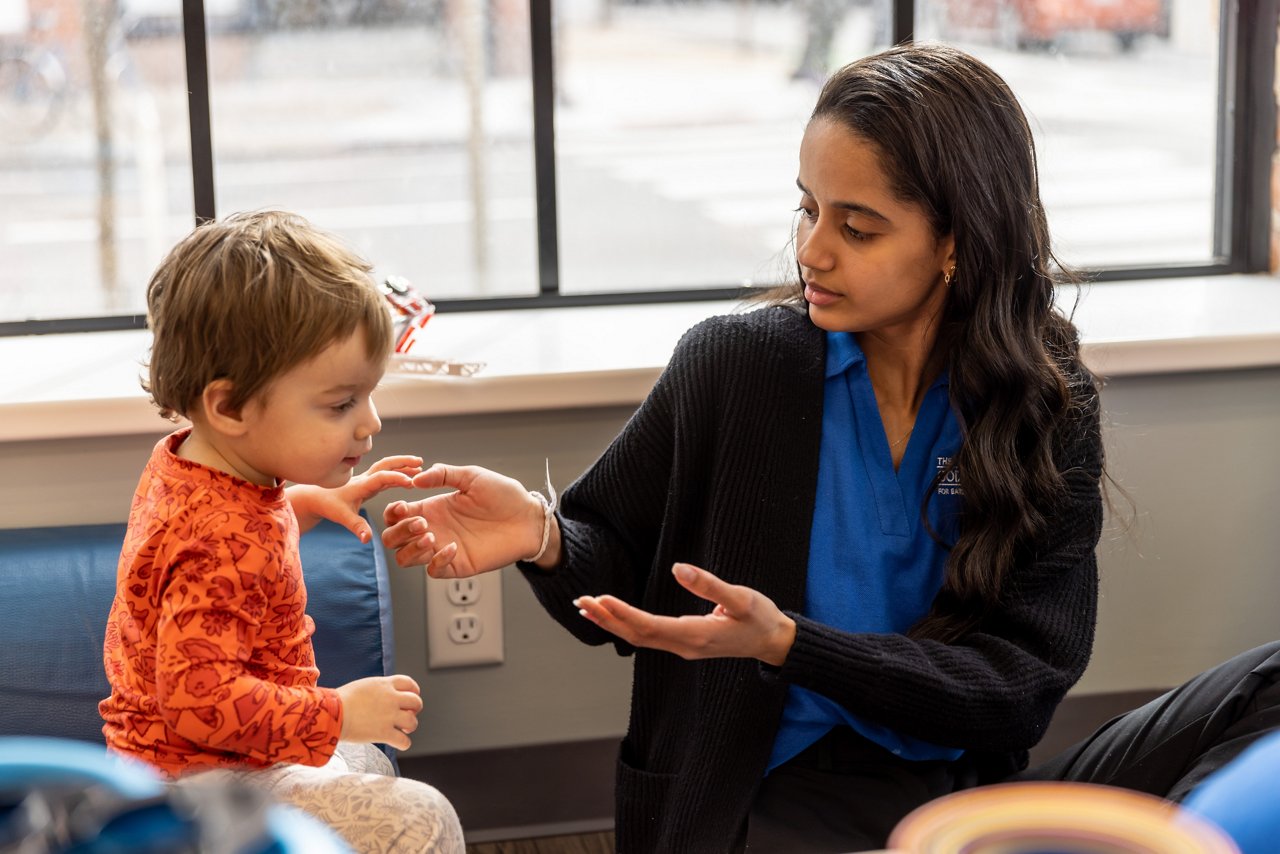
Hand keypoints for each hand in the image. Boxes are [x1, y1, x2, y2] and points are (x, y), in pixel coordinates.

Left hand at [289, 455, 422, 540]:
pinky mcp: (368, 482)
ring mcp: (367, 479)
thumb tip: (367, 539)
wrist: (316, 498)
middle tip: (420, 463)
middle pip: (386, 464)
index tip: (411, 482)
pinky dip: (398, 473)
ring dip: (403, 465)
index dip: (396, 478)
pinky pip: (386, 474)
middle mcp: (365, 479)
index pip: (381, 477)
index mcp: (360, 485)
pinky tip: (408, 477)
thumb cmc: (328, 506)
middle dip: (403, 462)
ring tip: (420, 466)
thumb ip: (357, 527)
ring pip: (387, 467)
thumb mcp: (342, 518)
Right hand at [336, 674, 422, 750]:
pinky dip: (404, 744)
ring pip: (413, 722)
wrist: (331, 713)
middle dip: (414, 710)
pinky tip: (398, 743)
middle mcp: (390, 698)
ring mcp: (389, 716)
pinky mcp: (384, 733)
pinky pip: (404, 741)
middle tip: (407, 715)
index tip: (412, 697)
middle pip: (416, 702)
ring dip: (410, 727)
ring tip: (403, 730)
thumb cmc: (339, 701)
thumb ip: (377, 691)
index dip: (414, 691)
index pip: (409, 683)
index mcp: (384, 684)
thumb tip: (382, 698)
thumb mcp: (362, 687)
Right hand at [382, 464, 548, 577]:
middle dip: (399, 531)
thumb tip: (416, 479)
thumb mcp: (472, 477)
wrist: (528, 518)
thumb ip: (443, 474)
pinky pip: (433, 571)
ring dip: (411, 548)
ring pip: (406, 558)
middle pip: (393, 539)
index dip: (392, 513)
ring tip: (432, 536)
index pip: (396, 515)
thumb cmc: (504, 495)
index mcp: (433, 507)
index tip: (404, 507)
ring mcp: (443, 548)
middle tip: (421, 523)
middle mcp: (434, 528)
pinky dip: (437, 561)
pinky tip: (454, 547)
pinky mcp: (458, 564)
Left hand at [574, 563, 796, 666]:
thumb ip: (709, 584)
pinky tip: (614, 617)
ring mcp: (683, 646)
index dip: (622, 613)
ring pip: (640, 639)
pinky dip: (627, 626)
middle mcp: (684, 645)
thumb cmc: (760, 618)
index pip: (649, 626)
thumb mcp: (741, 598)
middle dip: (607, 619)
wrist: (772, 641)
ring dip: (613, 623)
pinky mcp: (685, 642)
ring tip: (588, 608)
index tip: (601, 598)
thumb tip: (678, 568)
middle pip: (636, 636)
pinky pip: (649, 637)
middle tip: (581, 601)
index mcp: (696, 634)